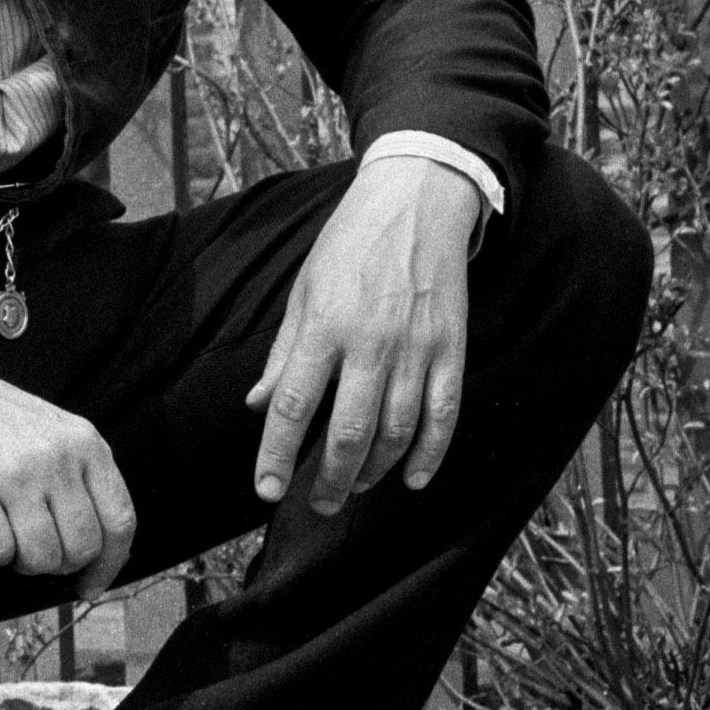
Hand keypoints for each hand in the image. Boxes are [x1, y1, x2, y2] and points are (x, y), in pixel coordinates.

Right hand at [0, 333, 137, 602]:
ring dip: (21, 560)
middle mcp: (55, 457)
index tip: (90, 586)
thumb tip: (103, 548)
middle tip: (32, 553)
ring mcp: (13, 472)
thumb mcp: (52, 430)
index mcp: (84, 442)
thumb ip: (82, 476)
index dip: (108, 565)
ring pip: (40, 557)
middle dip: (56, 563)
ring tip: (5, 539)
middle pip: (79, 547)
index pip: (119, 521)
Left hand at [249, 156, 483, 514]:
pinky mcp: (452, 350)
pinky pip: (443, 415)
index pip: (291, 405)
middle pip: (347, 432)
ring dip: (373, 470)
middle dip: (328, 479)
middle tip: (316, 505)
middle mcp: (369, 343)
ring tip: (352, 486)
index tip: (266, 490)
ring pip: (396, 432)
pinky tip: (413, 479)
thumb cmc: (349, 247)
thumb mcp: (304, 292)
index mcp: (323, 328)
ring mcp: (416, 349)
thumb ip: (285, 354)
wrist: (416, 205)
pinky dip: (430, 454)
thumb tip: (257, 405)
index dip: (276, 453)